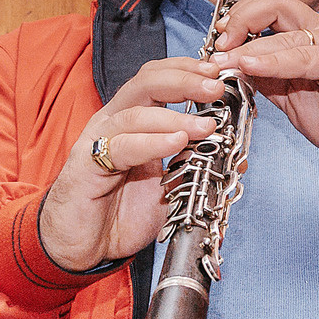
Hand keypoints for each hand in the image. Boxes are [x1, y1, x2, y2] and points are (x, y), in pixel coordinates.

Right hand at [36, 56, 223, 270]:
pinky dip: (153, 141)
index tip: (220, 73)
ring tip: (207, 125)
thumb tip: (235, 156)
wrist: (82, 247)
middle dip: (185, 80)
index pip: (159, 78)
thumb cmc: (120, 213)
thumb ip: (195, 167)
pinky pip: (122, 146)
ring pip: (136, 111)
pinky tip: (177, 142)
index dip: (189, 70)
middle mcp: (114, 122)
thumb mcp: (169, 187)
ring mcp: (98, 141)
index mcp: (133, 119)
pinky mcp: (87, 165)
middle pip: (146, 81)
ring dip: (176, 115)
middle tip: (216, 87)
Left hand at [211, 0, 318, 164]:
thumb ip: (266, 77)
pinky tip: (249, 65)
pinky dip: (271, 60)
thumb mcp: (291, 95)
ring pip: (284, 33)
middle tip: (219, 44)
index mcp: (309, 36)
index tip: (218, 38)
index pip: (270, 8)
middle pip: (275, 5)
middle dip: (240, 20)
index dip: (240, 17)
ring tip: (224, 59)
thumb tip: (233, 67)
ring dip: (247, 46)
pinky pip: (301, 57)